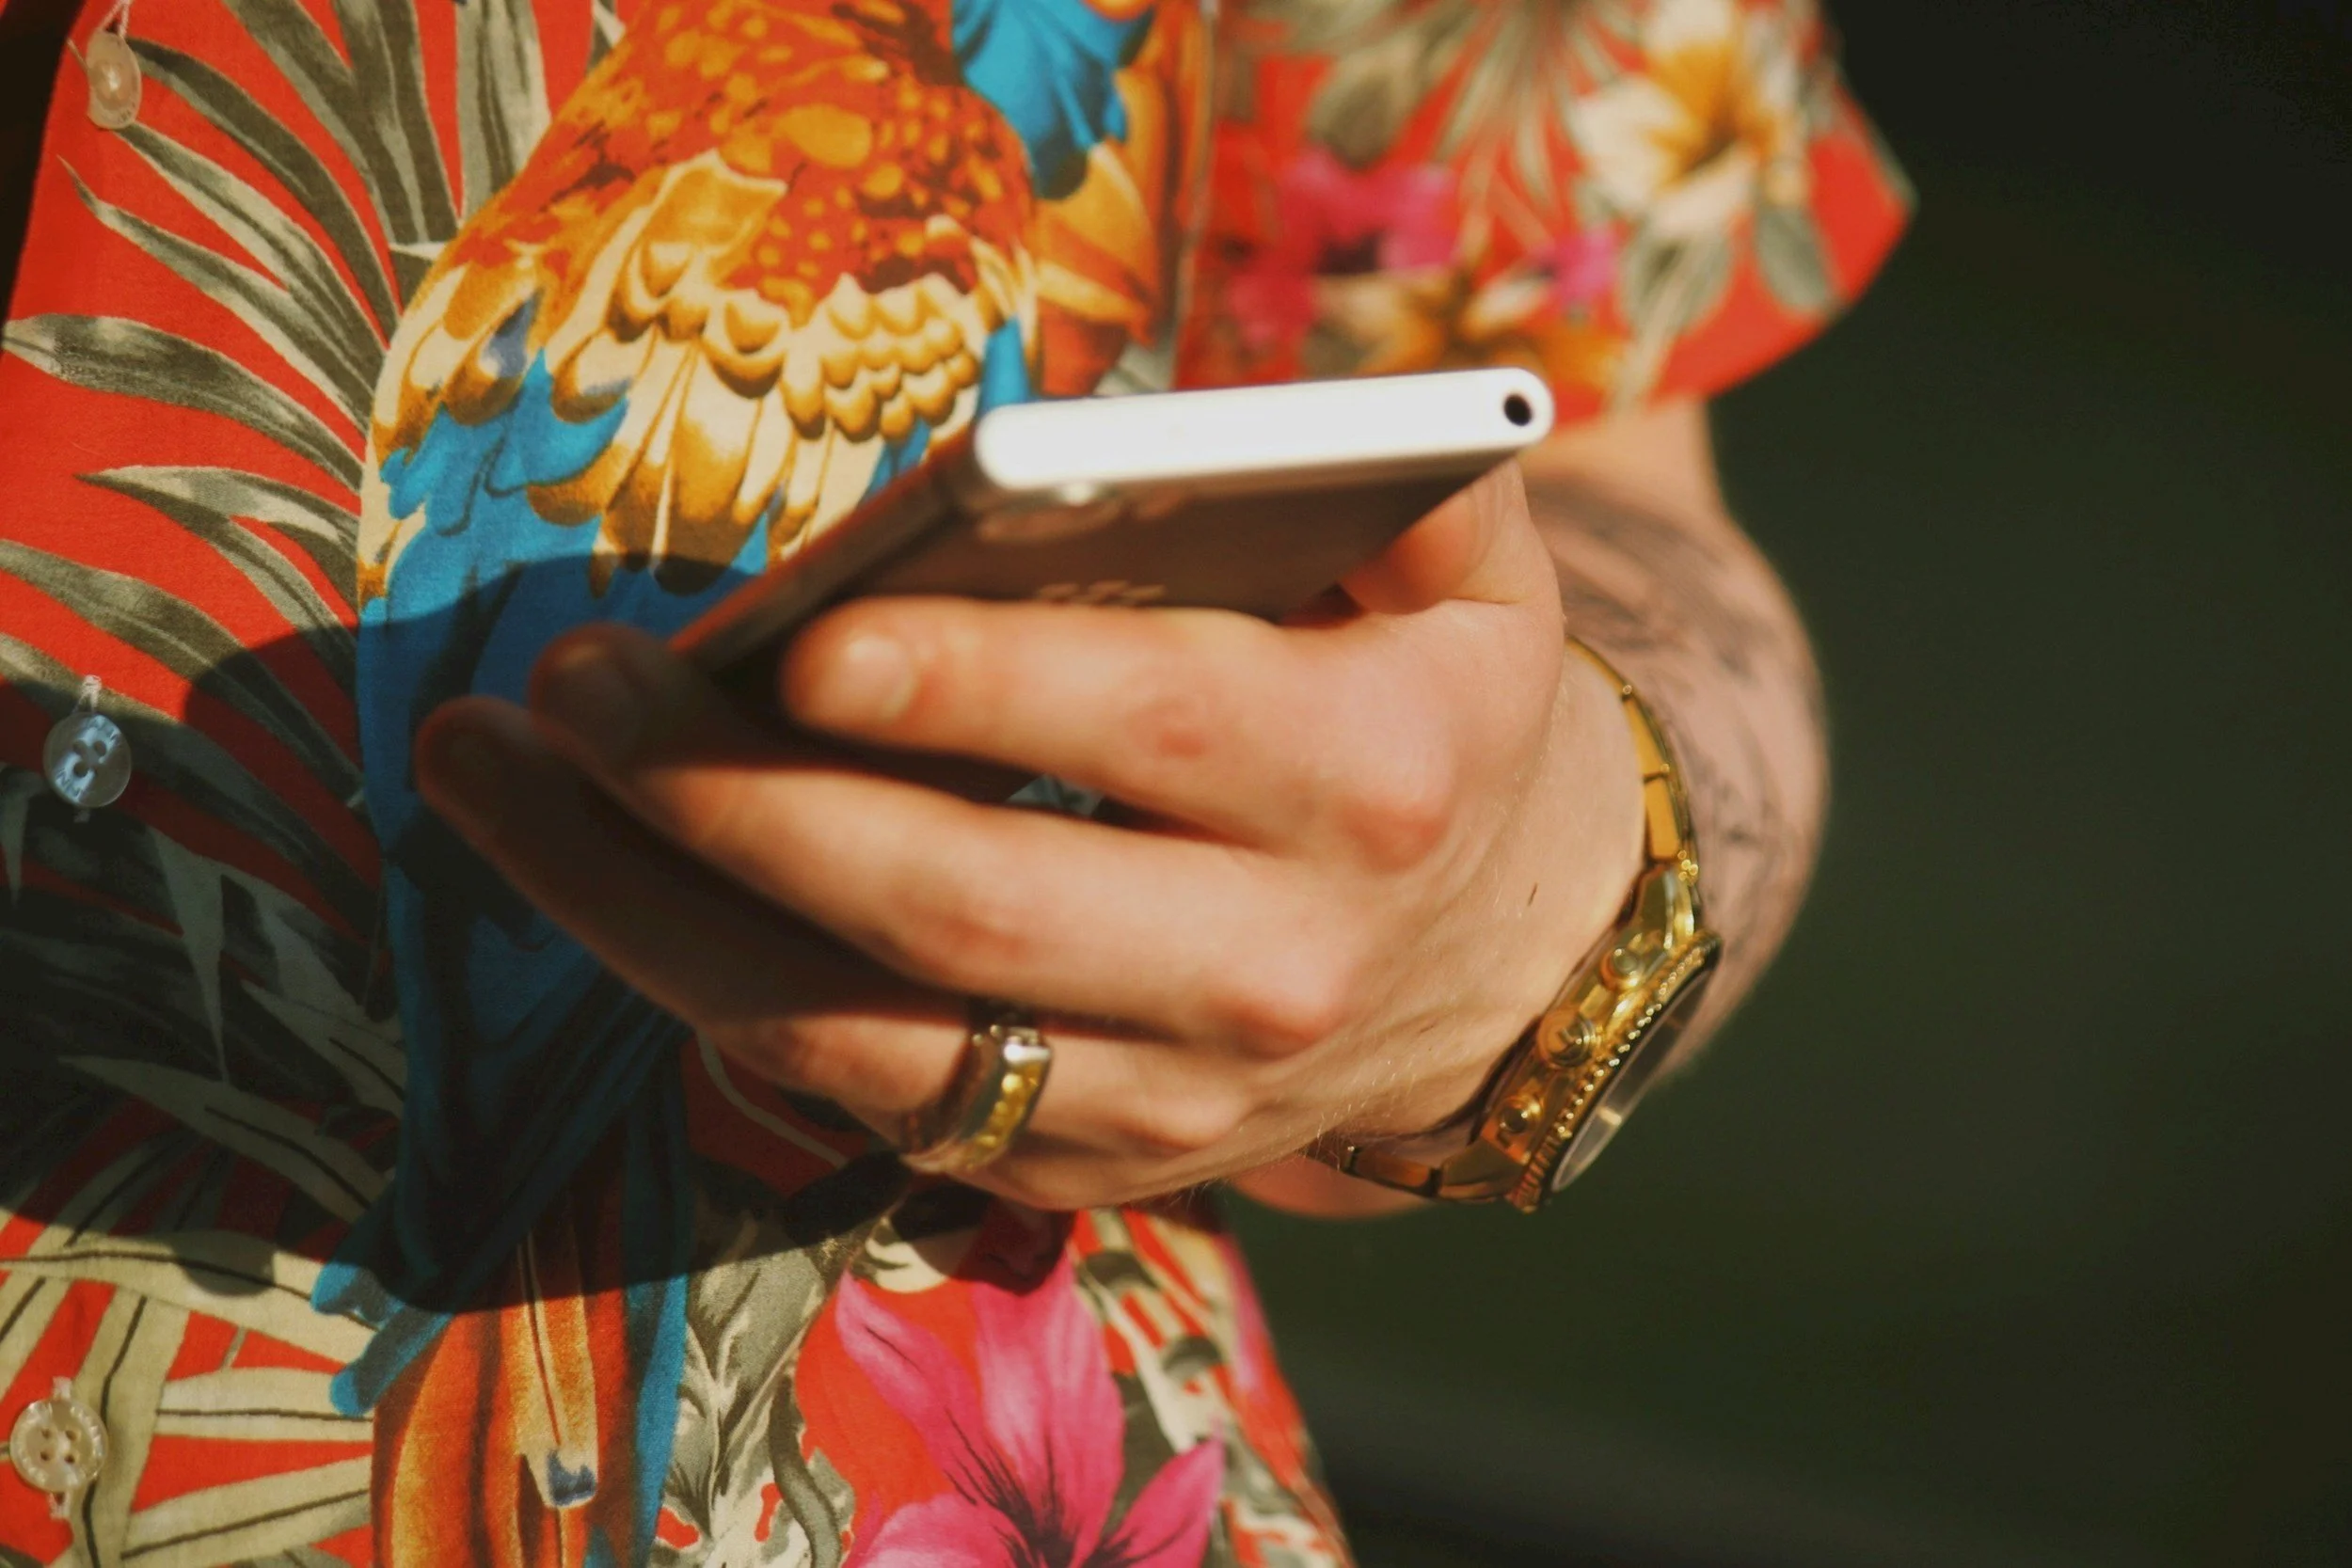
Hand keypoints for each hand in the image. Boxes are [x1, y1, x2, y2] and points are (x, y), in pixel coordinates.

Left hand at [414, 463, 1644, 1212]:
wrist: (1503, 965)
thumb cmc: (1442, 720)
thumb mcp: (1476, 579)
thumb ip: (1394, 468)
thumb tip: (1184, 426)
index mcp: (1366, 782)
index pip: (1151, 730)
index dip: (968, 687)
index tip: (795, 636)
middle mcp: (1270, 968)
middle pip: (965, 906)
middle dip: (741, 802)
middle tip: (568, 689)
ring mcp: (1170, 1097)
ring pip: (873, 1039)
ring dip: (654, 920)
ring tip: (495, 786)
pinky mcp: (1090, 1168)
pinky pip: (869, 1106)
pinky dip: (719, 1003)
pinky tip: (603, 886)